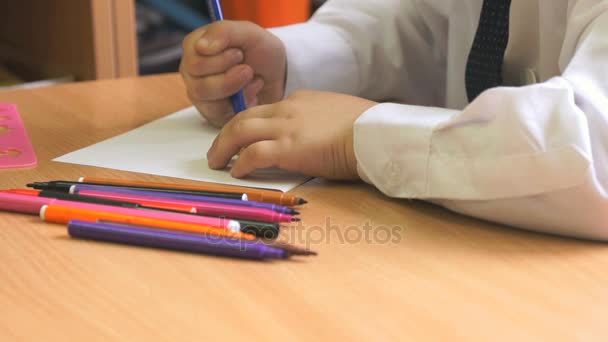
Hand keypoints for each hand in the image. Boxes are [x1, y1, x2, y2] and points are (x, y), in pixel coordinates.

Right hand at [180, 21, 286, 126]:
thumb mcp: (249, 33)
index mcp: (193, 47)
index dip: (221, 60)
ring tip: (252, 78)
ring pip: (209, 103)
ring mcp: (200, 94)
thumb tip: (201, 46)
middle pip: (199, 85)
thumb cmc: (261, 51)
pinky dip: (241, 103)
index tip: (239, 53)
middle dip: (231, 77)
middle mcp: (191, 72)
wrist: (279, 74)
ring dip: (237, 90)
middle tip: (248, 68)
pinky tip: (252, 92)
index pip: (194, 62)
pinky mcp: (212, 113)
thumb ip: (224, 32)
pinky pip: (221, 115)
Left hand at [207, 90, 377, 179]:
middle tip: (217, 149)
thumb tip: (316, 137)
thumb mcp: (339, 115)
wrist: (376, 133)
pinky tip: (236, 173)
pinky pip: (252, 154)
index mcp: (300, 101)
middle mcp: (288, 109)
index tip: (242, 136)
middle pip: (244, 116)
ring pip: (239, 131)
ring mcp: (286, 128)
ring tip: (216, 162)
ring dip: (223, 147)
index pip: (265, 110)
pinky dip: (239, 164)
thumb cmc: (367, 128)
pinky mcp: (288, 148)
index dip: (248, 124)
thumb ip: (320, 122)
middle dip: (225, 133)